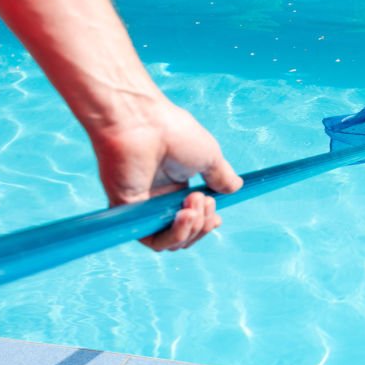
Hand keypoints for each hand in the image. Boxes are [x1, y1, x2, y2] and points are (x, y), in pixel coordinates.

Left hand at [87, 98, 242, 250]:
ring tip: (194, 206)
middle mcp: (157, 198)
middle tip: (206, 202)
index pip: (192, 218)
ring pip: (170, 241)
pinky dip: (173, 235)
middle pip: (184, 233)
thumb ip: (220, 176)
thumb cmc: (173, 133)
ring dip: (190, 230)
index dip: (206, 223)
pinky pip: (151, 240)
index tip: (217, 217)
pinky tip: (184, 216)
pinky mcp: (128, 213)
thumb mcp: (209, 156)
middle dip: (202, 226)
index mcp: (174, 185)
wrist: (143, 123)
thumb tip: (236, 187)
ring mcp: (142, 207)